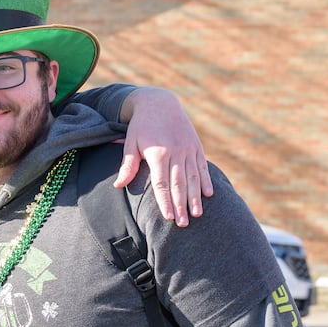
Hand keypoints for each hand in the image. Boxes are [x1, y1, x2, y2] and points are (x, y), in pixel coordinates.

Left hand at [115, 87, 213, 226]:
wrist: (159, 102)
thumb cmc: (140, 126)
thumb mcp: (130, 143)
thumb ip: (128, 165)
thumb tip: (118, 186)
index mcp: (158, 153)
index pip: (161, 183)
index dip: (165, 201)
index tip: (168, 217)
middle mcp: (176, 152)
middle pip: (179, 184)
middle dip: (181, 205)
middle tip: (183, 224)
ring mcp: (188, 148)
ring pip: (193, 177)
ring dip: (195, 197)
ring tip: (197, 215)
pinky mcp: (196, 145)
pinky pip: (202, 166)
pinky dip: (205, 180)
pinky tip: (209, 195)